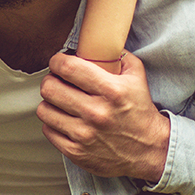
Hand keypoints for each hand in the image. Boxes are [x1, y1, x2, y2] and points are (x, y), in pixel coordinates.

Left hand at [37, 51, 169, 180]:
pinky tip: (64, 119)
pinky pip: (48, 130)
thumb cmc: (140, 111)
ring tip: (60, 102)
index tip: (58, 62)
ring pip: (44, 109)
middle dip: (51, 80)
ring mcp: (84, 134)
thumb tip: (97, 43)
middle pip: (50, 88)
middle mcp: (96, 112)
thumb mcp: (137, 78)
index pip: (68, 68)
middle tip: (57, 81)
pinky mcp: (76, 152)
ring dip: (50, 103)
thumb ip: (119, 56)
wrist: (150, 150)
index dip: (57, 61)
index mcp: (111, 91)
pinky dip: (53, 123)